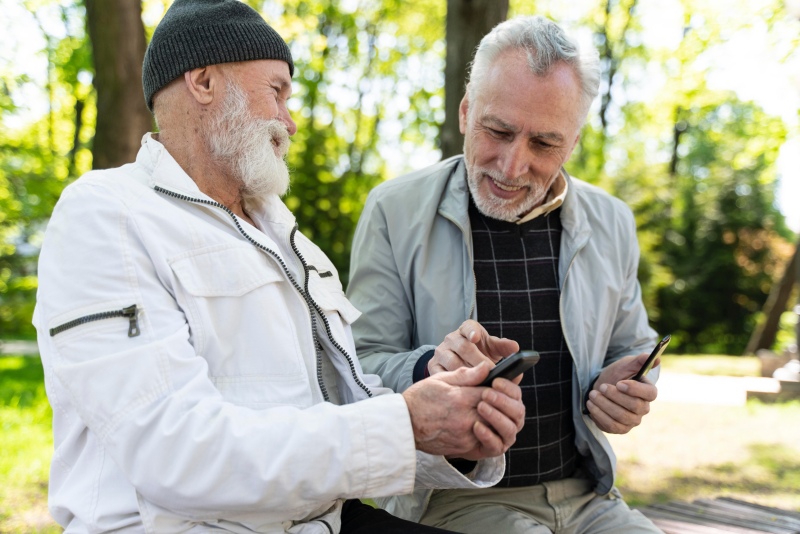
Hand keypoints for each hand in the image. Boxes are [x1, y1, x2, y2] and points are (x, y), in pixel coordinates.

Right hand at [402, 363, 524, 459]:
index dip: (496, 388)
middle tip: (495, 399)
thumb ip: (466, 375)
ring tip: (487, 412)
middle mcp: (466, 418)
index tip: (494, 386)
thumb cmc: (419, 399)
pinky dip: (485, 432)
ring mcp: (466, 435)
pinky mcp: (464, 448)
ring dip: (493, 419)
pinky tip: (480, 424)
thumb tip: (486, 368)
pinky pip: (483, 440)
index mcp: (461, 398)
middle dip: (498, 404)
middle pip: (496, 411)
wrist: (404, 425)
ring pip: (492, 427)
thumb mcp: (440, 379)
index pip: (492, 392)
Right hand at [428, 320, 518, 374]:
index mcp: (467, 330)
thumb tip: (515, 348)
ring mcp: (441, 352)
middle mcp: (452, 338)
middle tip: (490, 372)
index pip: (468, 327)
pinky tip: (463, 389)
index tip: (475, 338)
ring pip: (451, 361)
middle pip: (462, 347)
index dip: (471, 332)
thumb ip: (503, 347)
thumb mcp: (492, 348)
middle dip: (477, 360)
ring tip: (479, 382)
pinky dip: (452, 381)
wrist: (460, 363)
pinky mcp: (433, 365)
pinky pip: (441, 374)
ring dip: (466, 373)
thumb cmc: (480, 354)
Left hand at [584, 353, 658, 433]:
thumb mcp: (625, 365)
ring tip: (592, 394)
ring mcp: (633, 421)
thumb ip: (639, 361)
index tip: (619, 383)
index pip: (650, 394)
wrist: (602, 387)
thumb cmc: (617, 375)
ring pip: (621, 416)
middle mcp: (643, 409)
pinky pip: (611, 426)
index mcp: (648, 392)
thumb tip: (656, 358)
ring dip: (604, 404)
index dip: (635, 389)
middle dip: (615, 396)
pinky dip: (599, 414)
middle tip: (602, 386)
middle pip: (635, 406)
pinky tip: (591, 404)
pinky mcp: (620, 429)